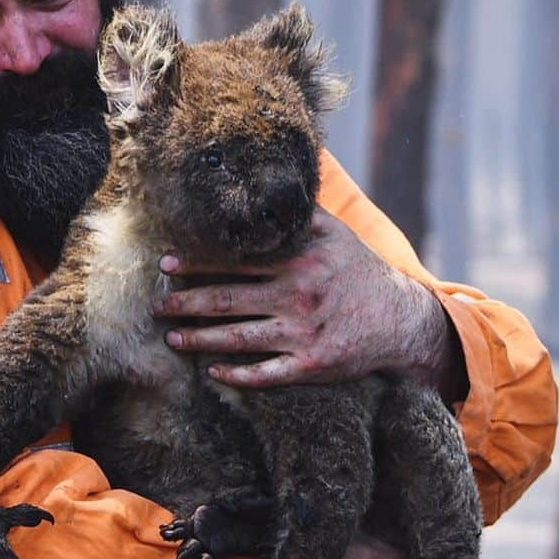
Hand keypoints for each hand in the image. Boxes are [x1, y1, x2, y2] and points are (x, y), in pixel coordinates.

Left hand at [153, 208, 463, 397]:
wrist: (401, 319)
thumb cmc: (357, 270)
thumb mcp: (334, 234)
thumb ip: (298, 214)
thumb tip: (265, 182)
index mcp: (298, 261)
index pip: (236, 261)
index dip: (197, 262)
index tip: (166, 264)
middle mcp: (298, 296)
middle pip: (227, 300)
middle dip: (185, 303)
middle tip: (156, 305)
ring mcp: (304, 334)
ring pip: (239, 338)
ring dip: (199, 339)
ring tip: (171, 336)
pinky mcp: (312, 365)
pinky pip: (267, 374)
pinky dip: (237, 375)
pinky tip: (212, 371)